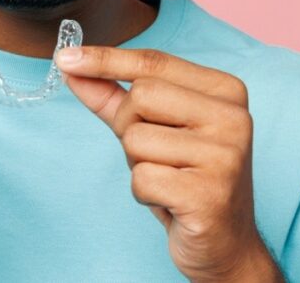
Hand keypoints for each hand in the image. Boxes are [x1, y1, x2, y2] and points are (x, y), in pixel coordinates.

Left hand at [56, 46, 280, 282]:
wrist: (224, 243)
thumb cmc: (186, 179)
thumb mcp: (151, 129)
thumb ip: (113, 96)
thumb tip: (70, 66)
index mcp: (226, 91)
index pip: (154, 63)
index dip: (105, 59)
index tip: (65, 57)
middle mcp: (234, 117)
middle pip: (140, 96)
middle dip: (128, 127)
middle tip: (155, 155)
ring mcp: (226, 155)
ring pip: (136, 139)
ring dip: (137, 164)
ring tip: (167, 179)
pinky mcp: (210, 194)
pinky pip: (142, 178)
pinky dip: (144, 193)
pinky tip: (171, 201)